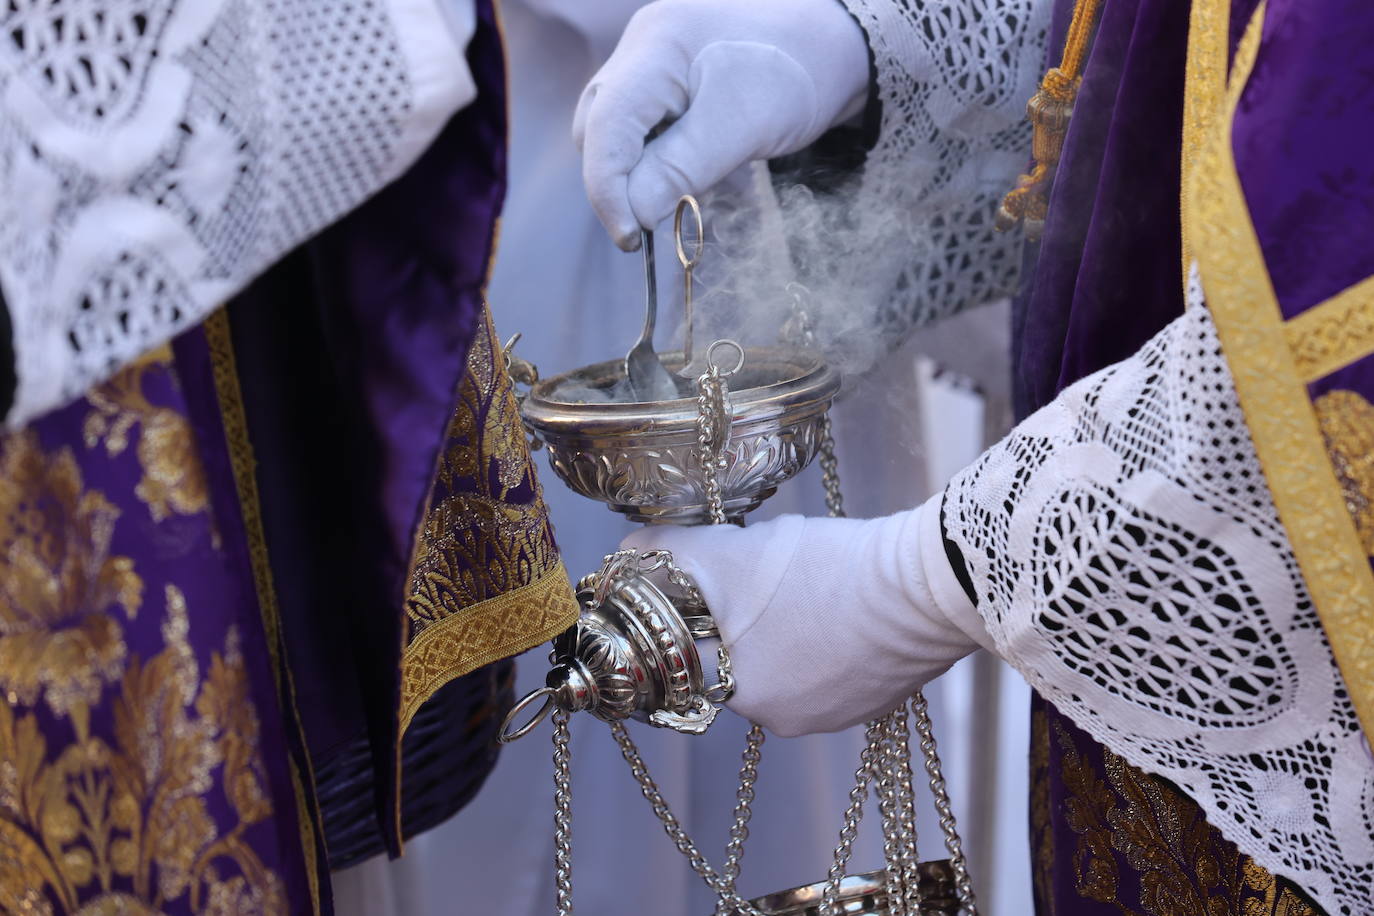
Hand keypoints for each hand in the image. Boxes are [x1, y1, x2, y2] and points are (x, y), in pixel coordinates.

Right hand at [573, 0, 869, 249]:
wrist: (834, 46)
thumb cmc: (796, 76)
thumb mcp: (744, 126)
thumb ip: (681, 167)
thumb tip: (633, 214)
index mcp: (657, 46)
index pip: (605, 123)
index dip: (607, 187)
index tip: (631, 237)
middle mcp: (642, 49)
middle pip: (598, 127)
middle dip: (617, 181)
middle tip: (649, 227)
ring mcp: (651, 64)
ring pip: (617, 132)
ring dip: (636, 174)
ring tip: (676, 197)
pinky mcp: (665, 84)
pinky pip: (642, 130)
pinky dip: (655, 162)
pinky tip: (684, 177)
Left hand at [622, 499, 991, 735]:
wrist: (925, 587)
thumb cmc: (824, 568)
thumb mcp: (730, 549)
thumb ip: (668, 553)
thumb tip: (629, 547)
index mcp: (736, 690)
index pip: (686, 658)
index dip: (678, 619)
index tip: (682, 592)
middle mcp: (777, 717)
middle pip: (735, 662)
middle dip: (734, 622)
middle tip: (751, 578)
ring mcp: (829, 714)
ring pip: (784, 664)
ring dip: (781, 632)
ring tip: (803, 586)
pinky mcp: (870, 702)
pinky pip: (828, 670)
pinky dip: (824, 642)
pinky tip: (838, 606)